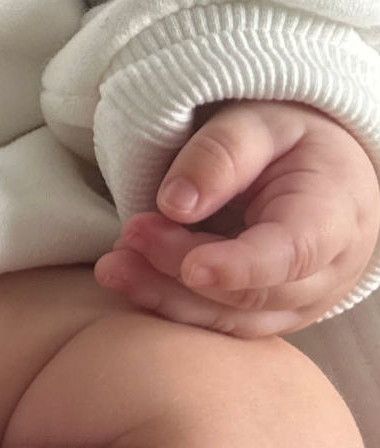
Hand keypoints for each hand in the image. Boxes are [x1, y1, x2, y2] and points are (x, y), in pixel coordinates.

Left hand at [94, 101, 379, 336]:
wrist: (315, 172)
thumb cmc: (288, 142)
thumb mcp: (261, 122)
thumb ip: (222, 154)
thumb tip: (175, 204)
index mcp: (335, 216)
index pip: (296, 255)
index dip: (242, 268)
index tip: (193, 267)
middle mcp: (325, 273)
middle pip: (250, 293)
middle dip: (179, 268)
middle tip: (130, 233)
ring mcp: (297, 304)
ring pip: (225, 319)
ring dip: (161, 295)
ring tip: (113, 263)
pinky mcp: (263, 317)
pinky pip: (212, 326)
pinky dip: (164, 304)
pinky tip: (127, 277)